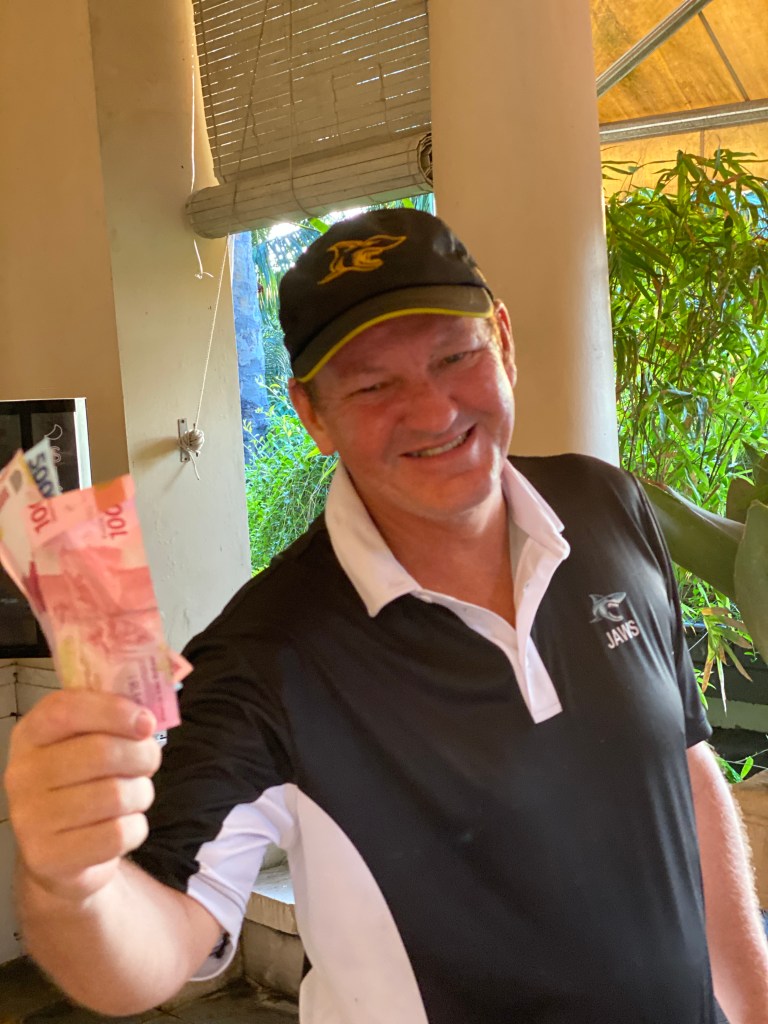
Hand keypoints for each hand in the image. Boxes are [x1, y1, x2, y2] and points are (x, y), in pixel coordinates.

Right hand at [4, 690, 161, 902]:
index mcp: (30, 735)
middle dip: (142, 755)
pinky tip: (123, 826)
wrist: (60, 852)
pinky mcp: (48, 857)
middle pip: (101, 752)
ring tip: (134, 796)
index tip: (146, 723)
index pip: (66, 710)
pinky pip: (116, 835)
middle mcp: (22, 774)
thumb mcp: (86, 743)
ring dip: (141, 794)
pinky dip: (135, 829)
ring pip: (115, 795)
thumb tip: (145, 721)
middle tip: (149, 762)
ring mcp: (30, 819)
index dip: (114, 711)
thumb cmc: (82, 784)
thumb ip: (110, 720)